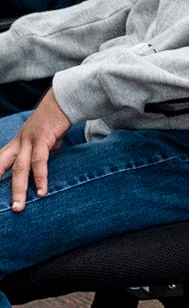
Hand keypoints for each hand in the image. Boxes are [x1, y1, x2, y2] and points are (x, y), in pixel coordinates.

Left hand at [4, 89, 71, 212]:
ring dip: (18, 189)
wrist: (63, 100)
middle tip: (5, 206)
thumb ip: (42, 151)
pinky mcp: (43, 139)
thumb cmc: (54, 120)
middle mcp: (18, 142)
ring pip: (19, 168)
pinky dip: (40, 178)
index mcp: (16, 143)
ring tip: (18, 207)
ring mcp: (29, 140)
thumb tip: (46, 160)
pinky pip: (39, 162)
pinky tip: (42, 191)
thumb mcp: (44, 138)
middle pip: (1, 166)